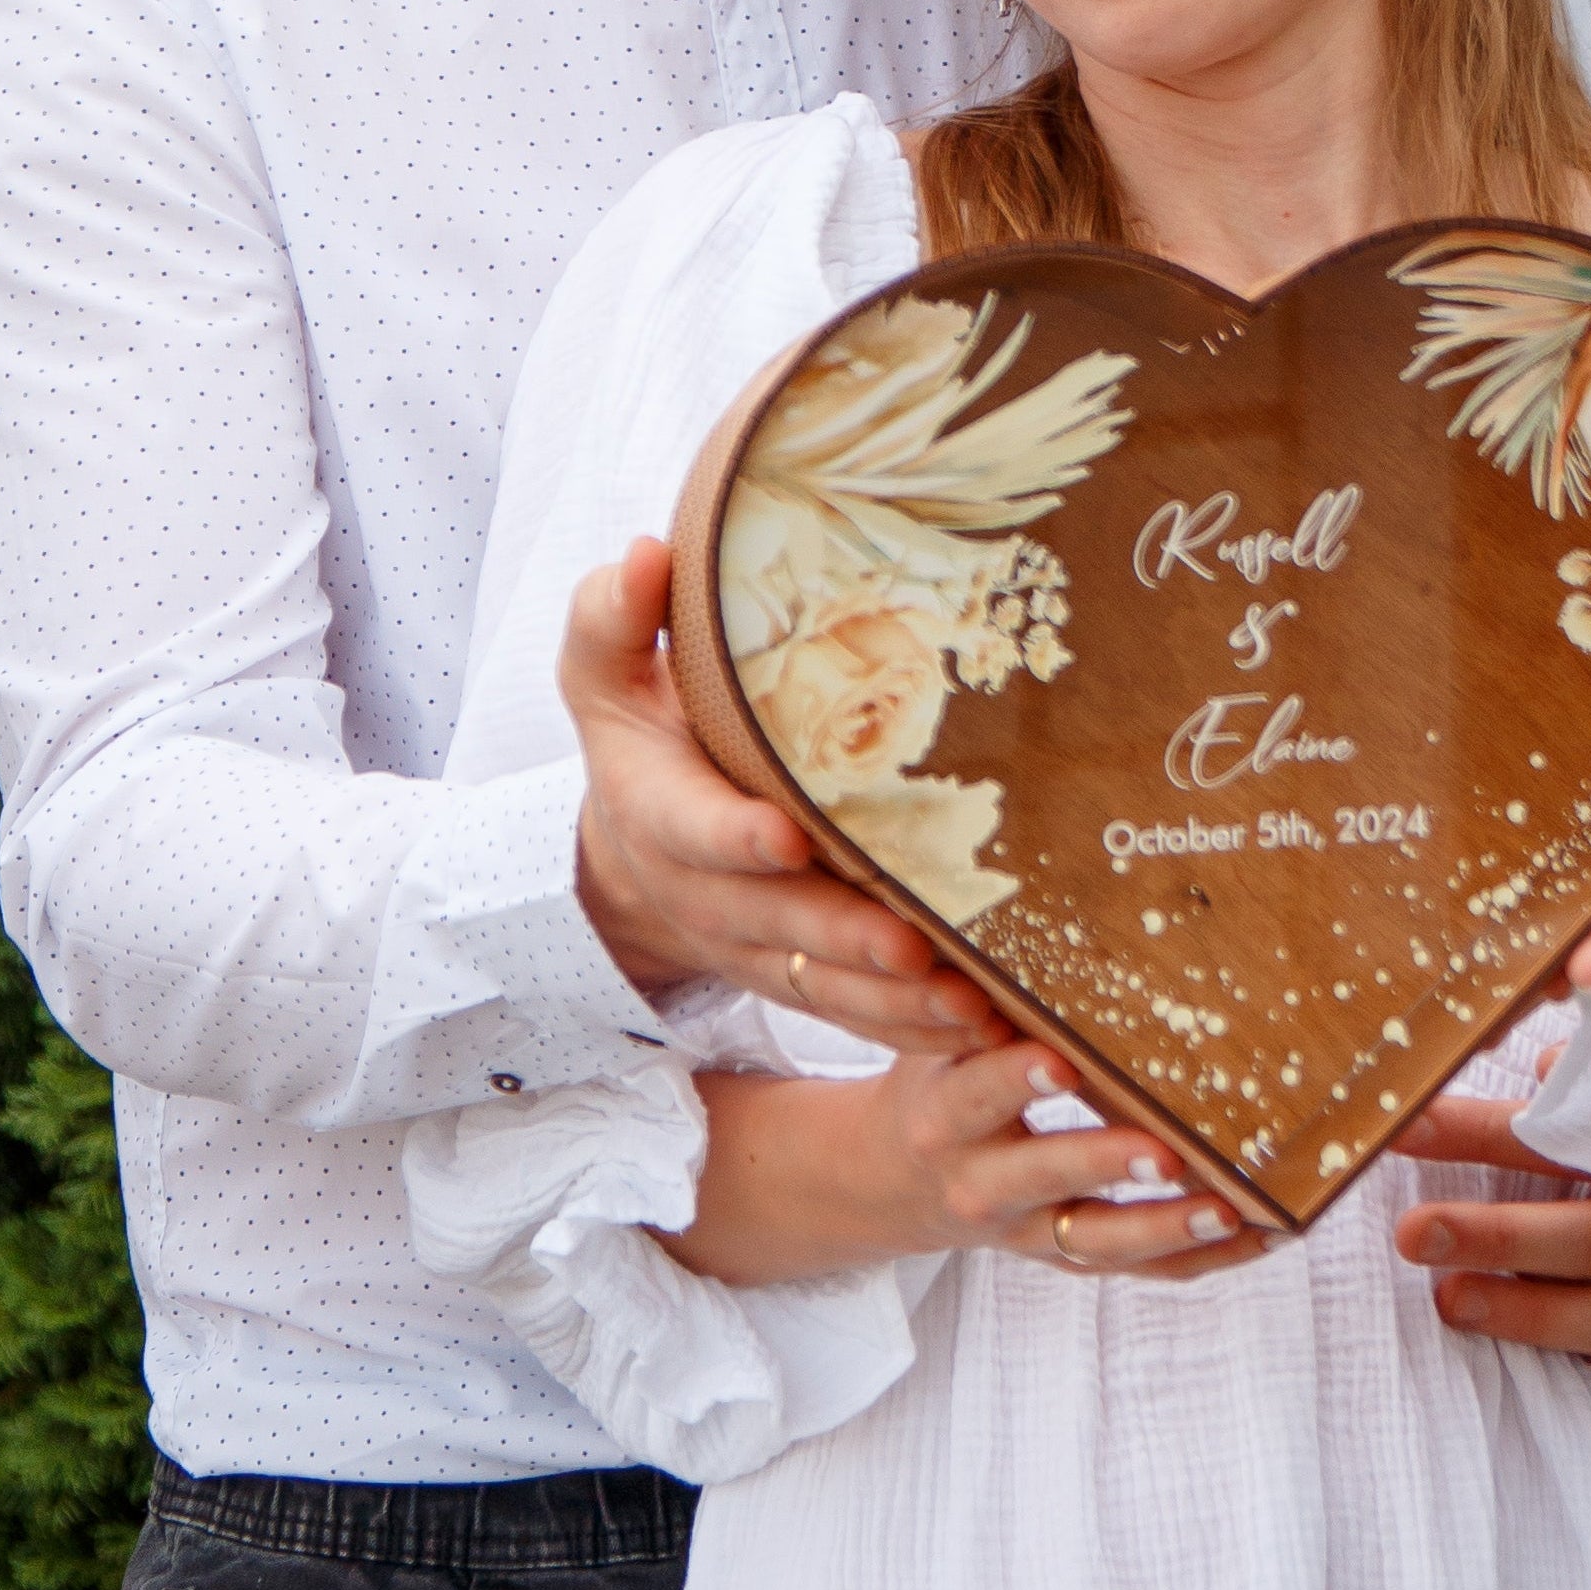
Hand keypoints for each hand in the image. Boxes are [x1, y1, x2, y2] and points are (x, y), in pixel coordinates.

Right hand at [564, 539, 1000, 1057]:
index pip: (693, 830)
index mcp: (659, 811)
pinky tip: (986, 1033)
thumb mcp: (605, 670)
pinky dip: (914, 1033)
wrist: (629, 849)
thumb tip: (648, 556)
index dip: (735, 838)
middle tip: (912, 940)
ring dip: (893, 1002)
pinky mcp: (799, 977)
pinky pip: (853, 1018)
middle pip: (776, 923)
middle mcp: (707, 894)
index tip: (785, 835)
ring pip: (823, 985)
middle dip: (843, 934)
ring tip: (969, 1005)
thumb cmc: (639, 733)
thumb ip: (615, 616)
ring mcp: (755, 945)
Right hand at [668, 1037, 1266, 1287]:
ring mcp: (1024, 1230)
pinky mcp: (1061, 1257)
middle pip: (1045, 1178)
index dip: (1016, 1080)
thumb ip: (978, 1002)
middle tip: (1167, 1150)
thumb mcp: (933, 1041)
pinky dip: (1194, 1256)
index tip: (1061, 1062)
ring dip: (1167, 1226)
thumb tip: (1036, 918)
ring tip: (1232, 1208)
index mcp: (945, 1116)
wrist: (889, 1183)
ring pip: (1098, 1240)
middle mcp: (980, 1182)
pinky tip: (1255, 1233)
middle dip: (1105, 1163)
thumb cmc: (930, 1086)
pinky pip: (1133, 1268)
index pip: (977, 1094)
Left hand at [1391, 1057, 1590, 1376]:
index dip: (1482, 1133)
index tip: (1404, 1129)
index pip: (1567, 1140)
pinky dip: (1571, 1351)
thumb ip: (1590, 1087)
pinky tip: (1508, 1342)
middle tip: (1412, 1234)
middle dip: (1497, 1237)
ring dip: (1526, 1312)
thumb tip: (1545, 1067)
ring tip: (1450, 1301)